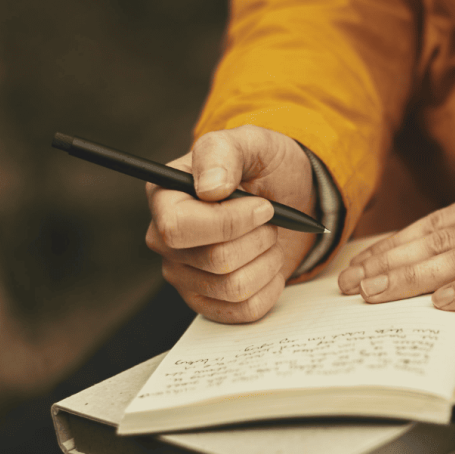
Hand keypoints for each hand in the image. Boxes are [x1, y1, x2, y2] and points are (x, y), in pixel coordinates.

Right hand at [146, 125, 316, 322]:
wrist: (290, 198)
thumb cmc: (264, 169)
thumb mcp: (251, 143)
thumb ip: (224, 152)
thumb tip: (209, 188)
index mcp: (165, 198)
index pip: (179, 228)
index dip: (228, 223)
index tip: (263, 206)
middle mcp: (166, 241)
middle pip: (216, 261)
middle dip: (258, 239)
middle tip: (269, 219)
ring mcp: (185, 276)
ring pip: (235, 287)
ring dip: (268, 261)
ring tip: (268, 239)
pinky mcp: (209, 302)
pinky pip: (246, 310)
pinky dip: (270, 286)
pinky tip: (267, 263)